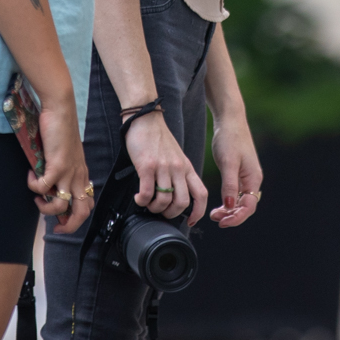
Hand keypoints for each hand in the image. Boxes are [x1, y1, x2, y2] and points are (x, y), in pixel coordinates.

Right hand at [26, 95, 93, 234]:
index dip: (77, 219)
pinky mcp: (57, 165)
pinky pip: (43, 187)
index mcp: (82, 174)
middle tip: (55, 228)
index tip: (62, 224)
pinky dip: (33, 186)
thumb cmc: (61, 130)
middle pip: (81, 212)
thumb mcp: (66, 155)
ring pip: (60, 205)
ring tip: (37, 197)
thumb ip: (62, 170)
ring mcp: (69, 172)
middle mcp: (78, 176)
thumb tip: (49, 186)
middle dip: (69, 226)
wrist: (61, 111)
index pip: (87, 204)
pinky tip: (30, 175)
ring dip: (45, 207)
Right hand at [126, 110, 206, 225]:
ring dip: (154, 208)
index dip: (198, 212)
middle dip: (171, 214)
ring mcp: (163, 167)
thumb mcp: (177, 157)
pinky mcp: (147, 166)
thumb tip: (174, 196)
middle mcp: (178, 169)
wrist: (146, 119)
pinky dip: (142, 200)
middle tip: (161, 212)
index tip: (190, 220)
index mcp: (187, 168)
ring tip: (147, 203)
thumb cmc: (159, 139)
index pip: (201, 194)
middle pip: (183, 202)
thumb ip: (179, 174)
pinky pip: (147, 193)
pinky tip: (138, 197)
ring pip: (165, 200)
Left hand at [206, 110, 261, 228]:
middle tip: (215, 218)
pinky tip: (218, 204)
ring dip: (229, 210)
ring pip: (241, 202)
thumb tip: (230, 206)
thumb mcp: (228, 162)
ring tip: (214, 214)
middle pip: (246, 207)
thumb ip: (230, 185)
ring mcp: (247, 177)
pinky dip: (228, 202)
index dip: (236, 217)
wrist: (230, 120)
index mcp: (254, 178)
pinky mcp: (240, 174)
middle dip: (232, 216)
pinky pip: (236, 194)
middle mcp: (253, 180)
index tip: (222, 222)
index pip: (249, 206)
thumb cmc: (230, 138)